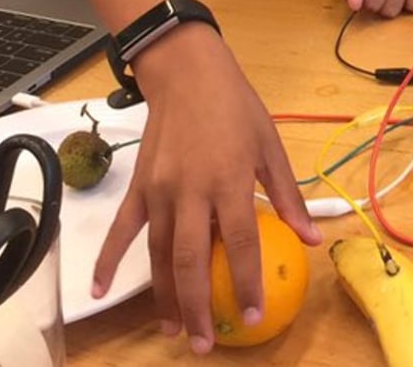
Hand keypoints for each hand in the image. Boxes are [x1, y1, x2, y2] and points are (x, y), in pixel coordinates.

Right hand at [91, 24, 320, 354]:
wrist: (186, 73)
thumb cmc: (235, 108)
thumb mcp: (270, 146)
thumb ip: (288, 196)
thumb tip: (311, 238)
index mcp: (229, 180)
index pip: (240, 243)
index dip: (247, 283)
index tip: (253, 315)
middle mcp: (191, 191)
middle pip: (192, 260)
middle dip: (197, 306)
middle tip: (202, 344)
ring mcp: (159, 191)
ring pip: (157, 254)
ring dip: (162, 296)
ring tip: (170, 331)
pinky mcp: (138, 187)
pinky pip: (122, 229)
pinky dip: (109, 260)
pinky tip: (100, 289)